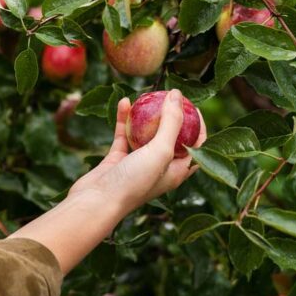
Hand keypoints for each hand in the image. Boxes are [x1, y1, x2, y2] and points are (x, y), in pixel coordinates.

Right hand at [69, 89, 206, 213]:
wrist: (96, 201)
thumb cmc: (135, 181)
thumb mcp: (160, 150)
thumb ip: (172, 123)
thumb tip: (177, 94)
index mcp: (177, 171)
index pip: (195, 146)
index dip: (198, 126)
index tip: (193, 105)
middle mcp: (160, 168)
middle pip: (171, 138)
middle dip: (172, 117)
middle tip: (170, 97)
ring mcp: (138, 164)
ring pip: (146, 135)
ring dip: (146, 116)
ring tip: (148, 96)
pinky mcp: (118, 160)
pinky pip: (124, 135)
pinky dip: (124, 120)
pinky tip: (124, 102)